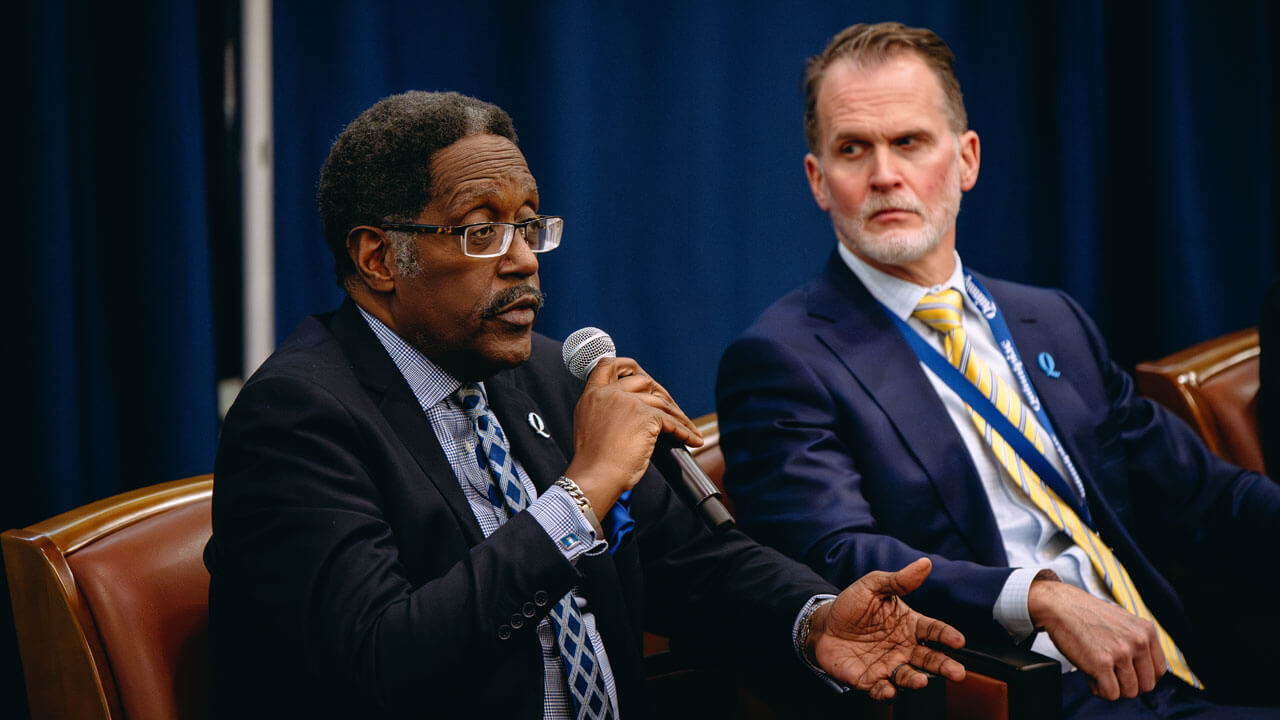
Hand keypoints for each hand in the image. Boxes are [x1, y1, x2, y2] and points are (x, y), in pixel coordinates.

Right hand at [565, 357, 701, 513]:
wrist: (596, 476)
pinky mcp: (645, 416)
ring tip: (687, 430)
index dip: (627, 367)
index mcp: (592, 395)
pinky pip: (672, 421)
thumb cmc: (594, 461)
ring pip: (662, 402)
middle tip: (671, 409)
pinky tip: (691, 440)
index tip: (641, 376)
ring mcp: (628, 402)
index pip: (608, 365)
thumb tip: (627, 411)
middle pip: (642, 380)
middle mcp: (609, 393)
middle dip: (660, 392)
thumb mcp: (589, 426)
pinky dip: (685, 431)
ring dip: (678, 416)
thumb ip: (604, 410)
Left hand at [810, 558, 965, 700]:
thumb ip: (899, 580)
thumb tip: (925, 563)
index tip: (958, 640)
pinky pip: (880, 689)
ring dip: (915, 681)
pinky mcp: (869, 679)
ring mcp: (888, 665)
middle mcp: (904, 648)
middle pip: (929, 659)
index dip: (946, 635)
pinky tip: (888, 691)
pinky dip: (886, 692)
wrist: (824, 625)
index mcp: (909, 625)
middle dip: (944, 666)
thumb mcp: (873, 586)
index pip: (933, 630)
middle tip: (957, 672)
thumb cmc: (853, 605)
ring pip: (907, 677)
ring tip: (920, 681)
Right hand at [1028, 578, 1165, 698]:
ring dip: (1112, 686)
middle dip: (1127, 684)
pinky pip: (1110, 694)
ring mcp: (1120, 653)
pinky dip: (1098, 689)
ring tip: (1097, 671)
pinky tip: (1090, 674)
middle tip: (1110, 674)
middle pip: (1146, 685)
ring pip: (1129, 692)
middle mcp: (1138, 641)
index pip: (1159, 670)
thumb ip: (1137, 643)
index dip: (1141, 676)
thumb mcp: (1123, 622)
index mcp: (1146, 631)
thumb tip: (1143, 671)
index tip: (1127, 673)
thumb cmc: (1086, 614)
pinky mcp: (1101, 663)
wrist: (1059, 605)